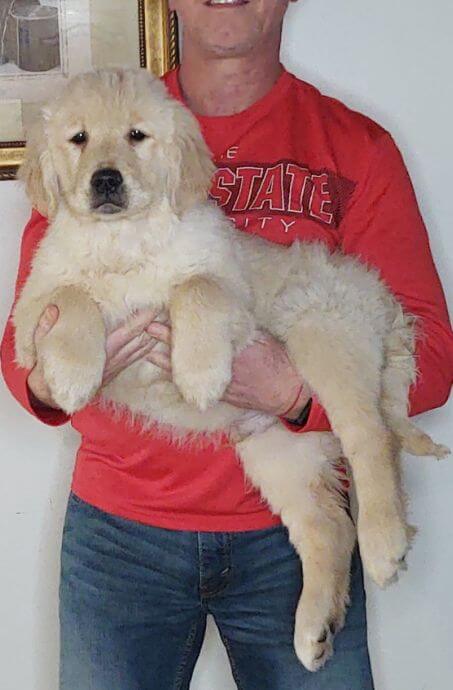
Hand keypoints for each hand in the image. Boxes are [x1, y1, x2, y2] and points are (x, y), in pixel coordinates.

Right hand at [27, 305, 161, 408]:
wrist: (53, 395)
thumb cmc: (50, 368)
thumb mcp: (43, 346)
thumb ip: (47, 327)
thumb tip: (53, 309)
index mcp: (98, 351)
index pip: (126, 333)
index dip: (141, 320)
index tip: (152, 306)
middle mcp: (111, 359)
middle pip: (138, 339)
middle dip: (153, 323)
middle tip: (166, 307)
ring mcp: (116, 366)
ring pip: (140, 349)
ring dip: (154, 335)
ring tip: (166, 319)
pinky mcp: (116, 370)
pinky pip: (136, 358)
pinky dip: (147, 348)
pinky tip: (155, 338)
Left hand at [145, 323, 309, 417]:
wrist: (286, 391)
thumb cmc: (276, 360)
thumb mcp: (259, 336)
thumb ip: (238, 327)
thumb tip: (221, 311)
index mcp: (232, 344)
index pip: (200, 331)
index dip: (182, 321)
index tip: (168, 309)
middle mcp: (222, 363)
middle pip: (188, 348)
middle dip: (168, 337)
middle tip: (148, 325)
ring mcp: (218, 379)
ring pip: (185, 368)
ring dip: (164, 357)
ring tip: (145, 346)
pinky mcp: (217, 393)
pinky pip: (190, 383)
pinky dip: (174, 374)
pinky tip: (159, 367)